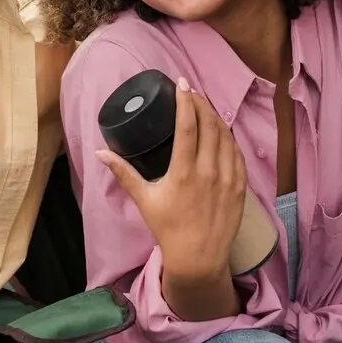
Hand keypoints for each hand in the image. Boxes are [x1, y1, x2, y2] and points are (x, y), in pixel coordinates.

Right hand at [96, 77, 246, 281]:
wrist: (198, 258)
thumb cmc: (168, 229)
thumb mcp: (143, 199)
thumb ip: (123, 173)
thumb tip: (100, 153)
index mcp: (183, 172)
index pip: (188, 125)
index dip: (185, 101)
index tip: (181, 84)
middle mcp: (209, 171)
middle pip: (209, 124)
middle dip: (201, 102)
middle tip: (191, 91)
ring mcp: (228, 178)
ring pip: (226, 135)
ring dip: (215, 116)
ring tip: (204, 106)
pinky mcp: (241, 186)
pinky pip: (237, 153)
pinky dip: (229, 137)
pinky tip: (221, 131)